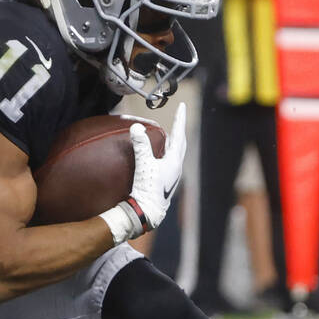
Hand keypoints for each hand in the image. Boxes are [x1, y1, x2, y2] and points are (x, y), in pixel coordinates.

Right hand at [125, 108, 186, 231]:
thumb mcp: (144, 164)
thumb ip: (141, 145)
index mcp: (175, 161)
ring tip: (168, 133)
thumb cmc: (148, 189)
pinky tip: (159, 154)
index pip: (179, 134)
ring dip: (173, 141)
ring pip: (176, 153)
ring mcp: (172, 175)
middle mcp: (176, 167)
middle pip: (181, 143)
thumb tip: (136, 127)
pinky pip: (169, 161)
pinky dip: (166, 152)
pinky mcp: (165, 181)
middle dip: (179, 129)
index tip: (182, 106)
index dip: (180, 119)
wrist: (148, 211)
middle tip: (178, 117)